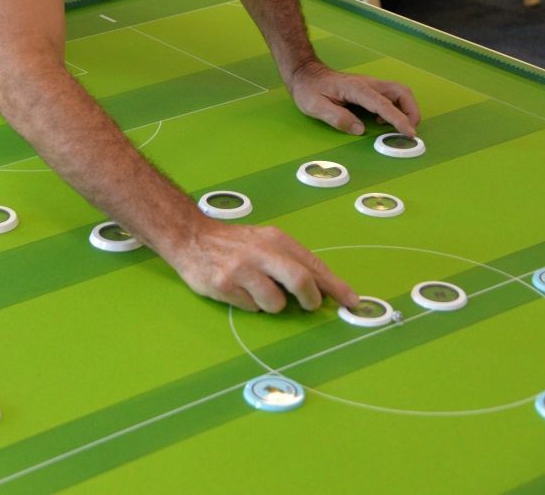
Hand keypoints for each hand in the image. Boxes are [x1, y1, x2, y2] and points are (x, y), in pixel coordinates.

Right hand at [176, 218, 357, 312]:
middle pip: (300, 281)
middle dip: (311, 300)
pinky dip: (250, 305)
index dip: (335, 286)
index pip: (313, 265)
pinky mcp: (225, 285)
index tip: (352, 301)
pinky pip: (251, 307)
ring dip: (273, 305)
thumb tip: (322, 288)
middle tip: (310, 306)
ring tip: (258, 292)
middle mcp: (261, 252)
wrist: (191, 236)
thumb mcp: (265, 241)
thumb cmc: (235, 242)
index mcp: (276, 239)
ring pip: (275, 303)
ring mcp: (242, 269)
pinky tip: (239, 291)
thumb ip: (290, 261)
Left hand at [289, 60, 420, 137]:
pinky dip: (396, 109)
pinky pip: (392, 97)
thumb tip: (360, 129)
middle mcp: (368, 84)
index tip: (409, 133)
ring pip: (399, 92)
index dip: (398, 118)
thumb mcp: (315, 106)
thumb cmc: (309, 90)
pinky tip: (382, 121)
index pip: (382, 103)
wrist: (306, 74)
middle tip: (409, 131)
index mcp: (355, 88)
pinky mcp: (371, 89)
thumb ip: (337, 118)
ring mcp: (371, 85)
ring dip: (406, 110)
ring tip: (396, 128)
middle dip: (412, 111)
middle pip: (401, 91)